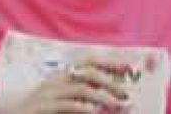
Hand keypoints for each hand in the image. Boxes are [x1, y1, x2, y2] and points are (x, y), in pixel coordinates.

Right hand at [13, 59, 130, 112]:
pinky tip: (95, 112)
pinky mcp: (40, 108)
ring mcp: (46, 94)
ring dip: (103, 97)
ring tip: (116, 105)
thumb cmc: (42, 112)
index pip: (88, 62)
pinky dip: (84, 108)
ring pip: (82, 89)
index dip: (110, 63)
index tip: (130, 68)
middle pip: (89, 73)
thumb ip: (83, 97)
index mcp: (60, 77)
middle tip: (126, 95)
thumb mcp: (63, 102)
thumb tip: (111, 97)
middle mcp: (54, 81)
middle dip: (111, 82)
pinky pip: (67, 105)